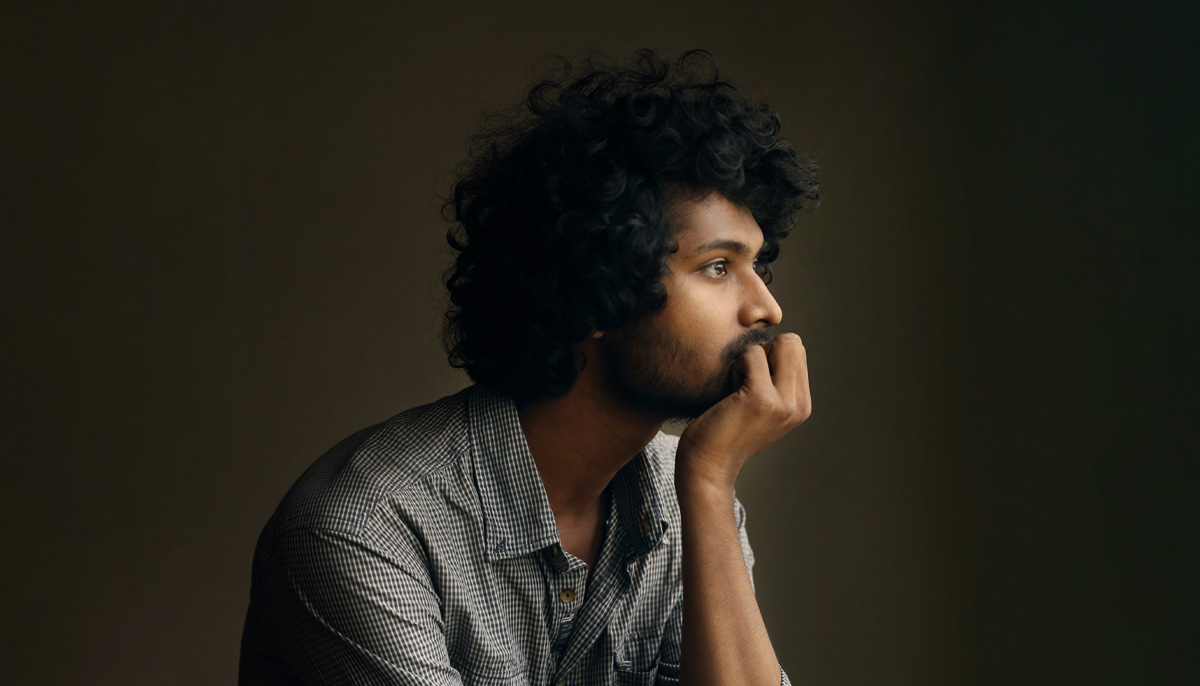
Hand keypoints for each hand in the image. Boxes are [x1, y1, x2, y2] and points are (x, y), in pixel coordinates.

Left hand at [676, 332, 810, 491]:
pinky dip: (735, 367)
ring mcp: (783, 402)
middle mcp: (798, 405)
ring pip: (775, 344)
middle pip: (792, 342)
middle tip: (743, 382)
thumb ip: (774, 379)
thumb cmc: (723, 430)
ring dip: (747, 360)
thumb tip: (773, 339)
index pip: (797, 350)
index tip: (751, 382)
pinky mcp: (762, 398)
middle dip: (763, 352)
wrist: (707, 467)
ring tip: (735, 391)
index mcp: (801, 405)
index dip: (770, 355)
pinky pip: (751, 354)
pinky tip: (727, 394)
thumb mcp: (759, 405)